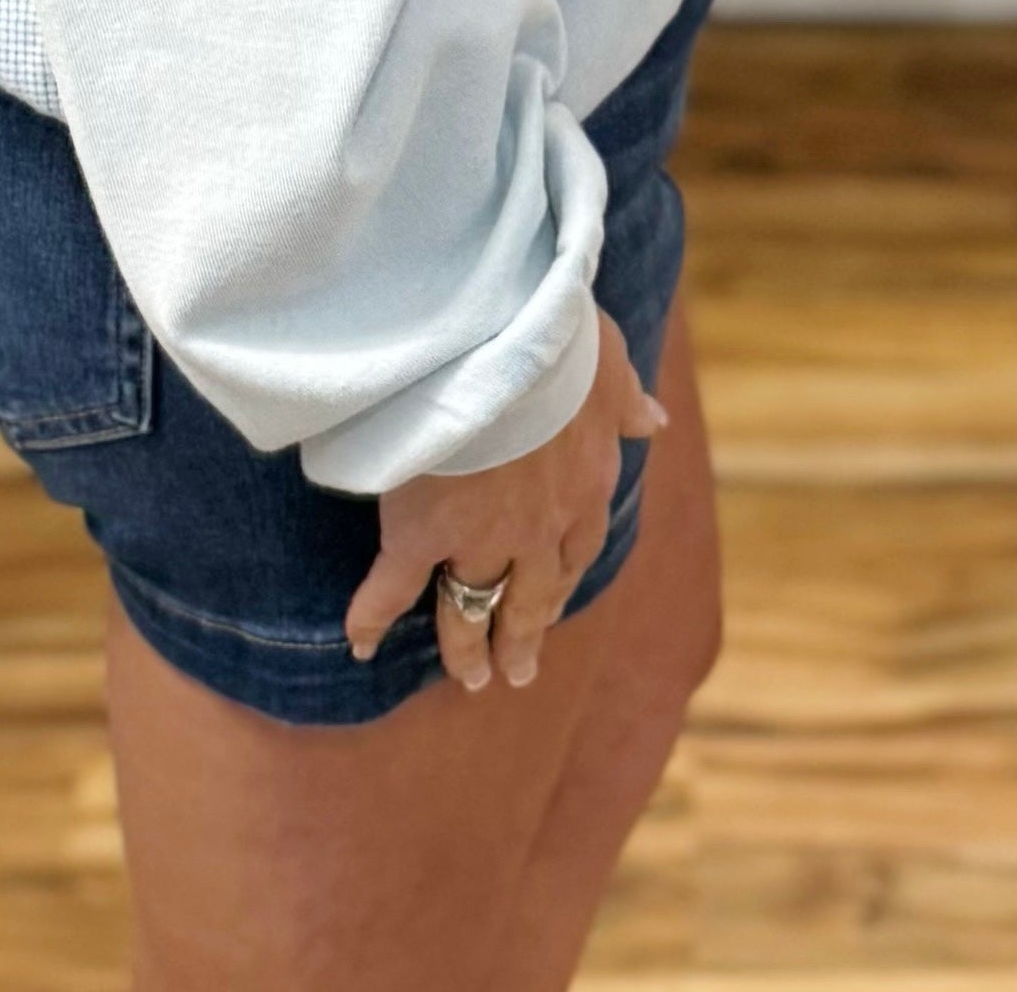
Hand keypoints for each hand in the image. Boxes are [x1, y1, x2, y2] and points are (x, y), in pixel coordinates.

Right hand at [339, 309, 669, 695]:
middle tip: (511, 673)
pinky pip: (394, 588)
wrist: (499, 340)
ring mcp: (479, 535)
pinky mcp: (422, 533)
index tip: (549, 609)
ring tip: (467, 677)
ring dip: (466, 644)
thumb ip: (624, 399)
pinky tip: (362, 643)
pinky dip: (374, 618)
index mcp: (583, 487)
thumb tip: (654, 419)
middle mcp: (538, 527)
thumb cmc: (557, 341)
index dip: (559, 586)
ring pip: (471, 604)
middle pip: (528, 598)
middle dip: (520, 636)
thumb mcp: (606, 363)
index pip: (575, 552)